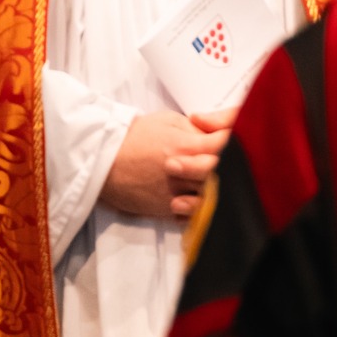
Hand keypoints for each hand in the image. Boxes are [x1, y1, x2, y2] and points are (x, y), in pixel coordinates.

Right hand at [100, 107, 236, 221]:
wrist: (102, 159)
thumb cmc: (133, 136)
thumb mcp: (168, 121)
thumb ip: (195, 130)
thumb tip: (214, 136)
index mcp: (187, 145)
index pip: (225, 144)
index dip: (233, 141)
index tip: (227, 140)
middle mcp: (185, 172)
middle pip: (223, 175)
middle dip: (227, 168)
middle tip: (224, 164)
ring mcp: (176, 193)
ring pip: (211, 198)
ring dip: (213, 191)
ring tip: (207, 183)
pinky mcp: (166, 209)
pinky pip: (193, 215)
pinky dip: (197, 208)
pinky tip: (192, 198)